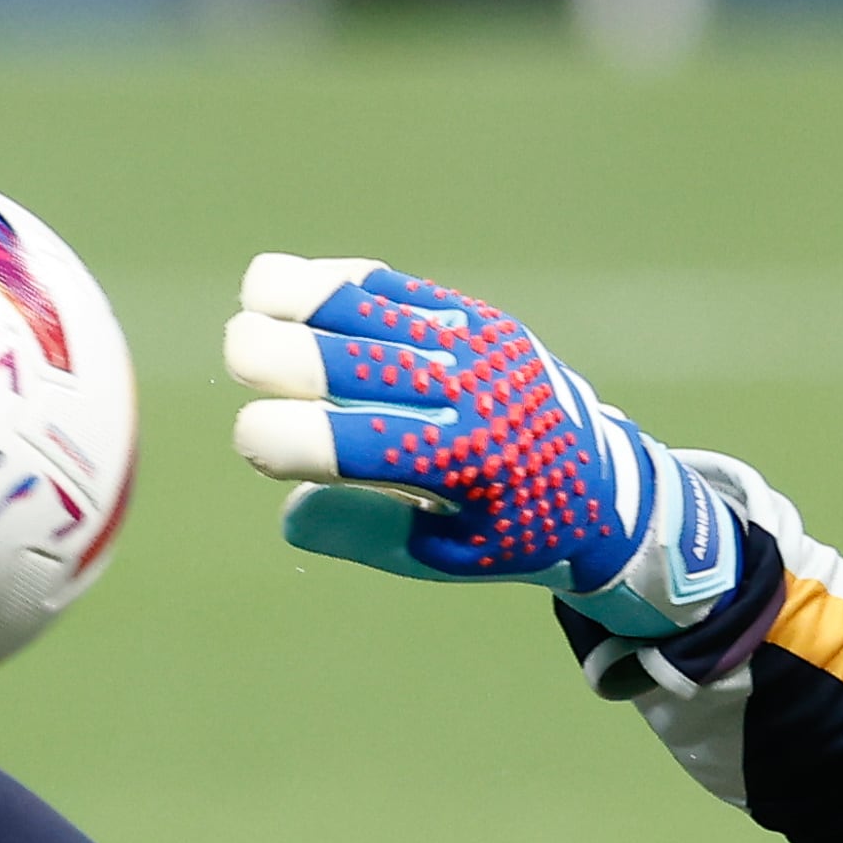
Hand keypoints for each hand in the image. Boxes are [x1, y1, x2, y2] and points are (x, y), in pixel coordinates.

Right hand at [224, 255, 740, 638]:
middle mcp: (468, 394)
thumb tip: (288, 509)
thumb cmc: (511, 531)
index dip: (284, 437)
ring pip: (369, 303)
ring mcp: (472, 344)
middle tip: (240, 356)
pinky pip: (390, 287)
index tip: (249, 438)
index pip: (354, 444)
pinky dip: (336, 285)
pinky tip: (291, 290)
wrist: (602, 483)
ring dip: (301, 298)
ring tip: (254, 305)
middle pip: (351, 358)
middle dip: (278, 353)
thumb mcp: (443, 556)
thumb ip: (365, 533)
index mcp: (461, 466)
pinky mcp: (472, 316)